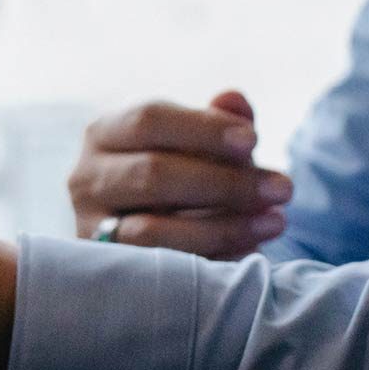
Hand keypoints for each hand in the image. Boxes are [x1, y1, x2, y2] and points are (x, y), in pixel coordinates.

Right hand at [69, 91, 294, 258]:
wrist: (153, 233)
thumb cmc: (181, 178)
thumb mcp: (201, 146)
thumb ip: (217, 122)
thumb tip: (233, 99)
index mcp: (105, 134)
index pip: (149, 120)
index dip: (203, 129)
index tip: (255, 141)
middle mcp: (85, 178)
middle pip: (152, 174)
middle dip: (225, 183)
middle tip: (283, 189)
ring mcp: (90, 227)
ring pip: (151, 229)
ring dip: (222, 227)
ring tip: (275, 222)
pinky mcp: (107, 269)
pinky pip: (158, 267)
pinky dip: (207, 258)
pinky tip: (249, 249)